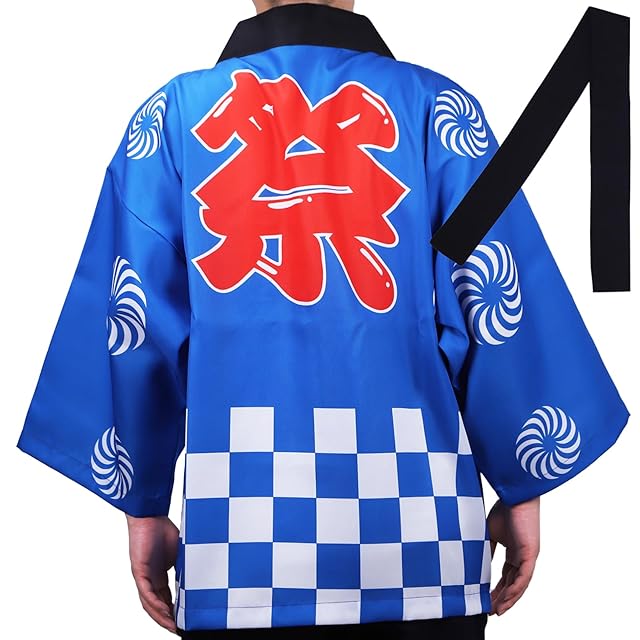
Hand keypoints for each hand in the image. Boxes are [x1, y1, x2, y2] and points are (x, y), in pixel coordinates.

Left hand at [125, 513, 179, 633]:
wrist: (150, 515)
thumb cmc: (162, 530)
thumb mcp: (180, 553)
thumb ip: (185, 566)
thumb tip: (203, 575)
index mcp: (158, 575)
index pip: (166, 598)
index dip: (174, 611)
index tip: (186, 619)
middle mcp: (149, 579)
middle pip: (157, 605)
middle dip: (168, 619)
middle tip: (180, 628)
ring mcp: (143, 576)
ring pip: (150, 604)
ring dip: (161, 617)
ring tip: (173, 626)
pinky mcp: (138, 571)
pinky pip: (146, 594)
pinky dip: (155, 605)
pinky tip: (165, 613)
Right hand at [486, 495, 539, 615]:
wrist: (514, 494)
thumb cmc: (504, 508)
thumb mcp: (490, 532)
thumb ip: (487, 547)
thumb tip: (475, 562)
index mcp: (514, 551)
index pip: (506, 576)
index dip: (497, 589)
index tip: (486, 599)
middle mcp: (523, 556)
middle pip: (513, 584)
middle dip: (502, 598)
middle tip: (491, 610)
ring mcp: (528, 556)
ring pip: (520, 585)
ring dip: (509, 599)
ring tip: (498, 610)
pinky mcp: (531, 554)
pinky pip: (524, 577)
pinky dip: (515, 590)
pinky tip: (507, 599)